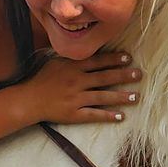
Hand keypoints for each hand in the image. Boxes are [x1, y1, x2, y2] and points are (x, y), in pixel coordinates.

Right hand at [16, 52, 141, 126]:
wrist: (28, 100)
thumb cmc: (42, 79)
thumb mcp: (56, 62)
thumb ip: (74, 58)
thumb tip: (91, 50)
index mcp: (72, 67)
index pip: (97, 61)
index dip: (114, 59)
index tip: (129, 58)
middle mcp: (76, 81)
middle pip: (104, 78)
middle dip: (123, 76)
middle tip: (139, 75)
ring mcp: (75, 98)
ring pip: (102, 97)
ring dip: (121, 97)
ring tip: (136, 96)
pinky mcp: (74, 114)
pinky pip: (94, 115)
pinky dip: (108, 116)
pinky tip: (121, 116)